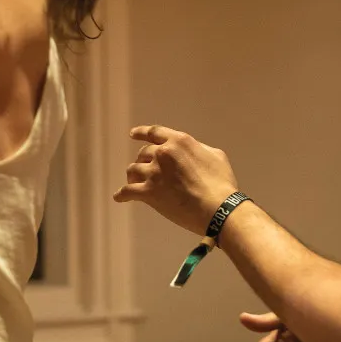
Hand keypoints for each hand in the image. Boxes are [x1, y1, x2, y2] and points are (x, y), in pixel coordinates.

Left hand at [112, 125, 237, 235]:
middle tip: (145, 170)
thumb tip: (191, 150)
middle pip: (143, 153)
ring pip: (133, 170)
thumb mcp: (215, 155)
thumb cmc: (222, 184)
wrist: (218, 209)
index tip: (133, 134)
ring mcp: (154, 172)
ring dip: (134, 176)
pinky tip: (119, 197)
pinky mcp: (148, 192)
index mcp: (178, 141)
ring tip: (135, 183)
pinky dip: (122, 194)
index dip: (141, 132)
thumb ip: (198, 148)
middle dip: (143, 160)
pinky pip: (127, 191)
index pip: (154, 132)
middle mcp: (162, 153)